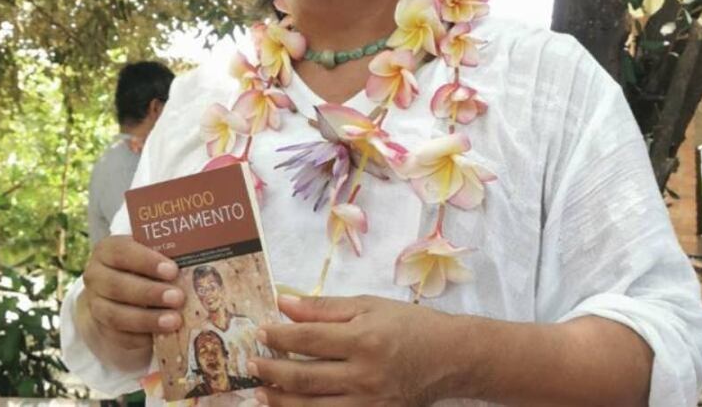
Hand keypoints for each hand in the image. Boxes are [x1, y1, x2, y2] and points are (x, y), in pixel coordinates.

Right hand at [76, 235, 184, 368]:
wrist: (117, 295)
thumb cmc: (143, 268)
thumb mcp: (151, 255)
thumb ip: (169, 251)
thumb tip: (205, 252)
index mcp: (107, 251)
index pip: (121, 252)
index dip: (146, 261)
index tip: (172, 270)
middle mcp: (96, 276)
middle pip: (117, 286)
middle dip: (149, 293)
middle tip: (178, 297)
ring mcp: (96, 305)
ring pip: (116, 315)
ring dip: (147, 319)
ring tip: (174, 320)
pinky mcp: (102, 329)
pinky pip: (119, 336)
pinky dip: (141, 337)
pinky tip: (161, 336)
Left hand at [248, 294, 454, 405]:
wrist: (451, 358)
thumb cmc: (409, 325)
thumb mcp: (369, 305)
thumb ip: (324, 307)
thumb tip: (283, 303)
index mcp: (363, 339)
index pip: (309, 338)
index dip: (279, 336)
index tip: (260, 332)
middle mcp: (364, 375)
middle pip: (305, 377)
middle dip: (272, 371)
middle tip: (250, 365)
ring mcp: (369, 402)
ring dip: (281, 401)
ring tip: (260, 392)